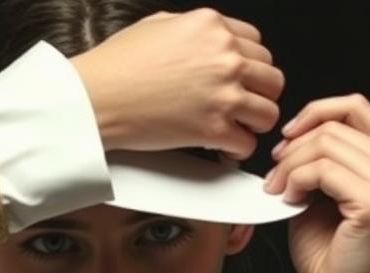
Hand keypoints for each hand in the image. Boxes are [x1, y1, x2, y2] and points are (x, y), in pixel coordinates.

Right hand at [69, 7, 284, 159]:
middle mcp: (225, 57)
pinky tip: (225, 149)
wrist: (98, 97)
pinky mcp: (213, 129)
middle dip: (258, 94)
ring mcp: (222, 94)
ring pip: (268, 112)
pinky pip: (247, 144)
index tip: (242, 80)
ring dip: (254, 124)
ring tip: (236, 129)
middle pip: (271, 78)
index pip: (258, 45)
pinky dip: (238, 150)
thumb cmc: (117, 65)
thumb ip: (194, 30)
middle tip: (243, 107)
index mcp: (212, 26)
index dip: (251, 66)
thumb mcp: (159, 24)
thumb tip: (207, 40)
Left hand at [263, 94, 369, 272]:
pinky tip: (290, 200)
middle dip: (295, 146)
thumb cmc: (333, 258)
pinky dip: (298, 180)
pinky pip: (324, 170)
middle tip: (273, 176)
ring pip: (328, 143)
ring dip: (291, 165)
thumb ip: (321, 164)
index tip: (287, 139)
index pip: (357, 107)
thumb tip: (293, 139)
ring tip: (279, 191)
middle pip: (338, 123)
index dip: (315, 113)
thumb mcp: (325, 198)